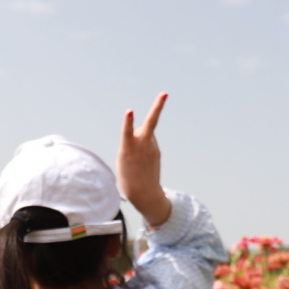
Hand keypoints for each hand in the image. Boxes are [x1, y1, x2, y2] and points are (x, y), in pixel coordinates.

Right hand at [117, 92, 171, 227]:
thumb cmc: (127, 177)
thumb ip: (133, 140)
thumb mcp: (124, 159)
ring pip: (146, 133)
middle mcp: (142, 146)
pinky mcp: (157, 152)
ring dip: (140, 137)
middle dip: (157, 107)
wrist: (144, 194)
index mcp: (128, 150)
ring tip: (136, 158)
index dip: (128, 121)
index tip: (129, 111)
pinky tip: (141, 159)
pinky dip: (143, 145)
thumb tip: (146, 129)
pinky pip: (149, 142)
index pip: (128, 132)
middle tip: (165, 93)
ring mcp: (152, 148)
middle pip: (151, 124)